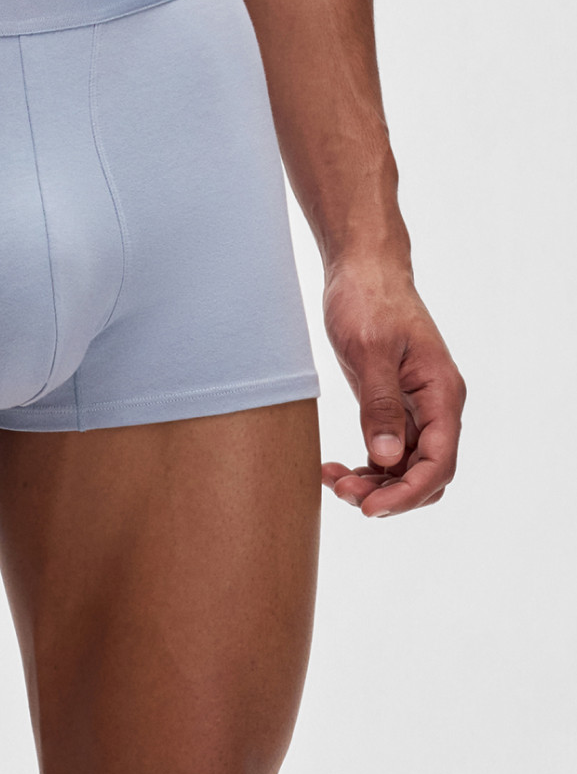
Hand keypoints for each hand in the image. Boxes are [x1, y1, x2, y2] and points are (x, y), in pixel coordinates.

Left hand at [320, 257, 465, 517]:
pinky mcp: (392, 404)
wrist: (362, 267)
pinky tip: (335, 467)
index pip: (439, 462)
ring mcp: (415, 407)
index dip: (408, 492)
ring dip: (374, 483)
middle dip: (388, 493)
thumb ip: (379, 404)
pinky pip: (388, 450)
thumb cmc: (368, 298)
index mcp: (441, 393)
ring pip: (405, 466)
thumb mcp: (369, 349)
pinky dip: (366, 466)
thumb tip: (385, 457)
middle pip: (426, 473)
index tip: (370, 507)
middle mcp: (436, 406)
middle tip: (342, 492)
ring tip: (332, 480)